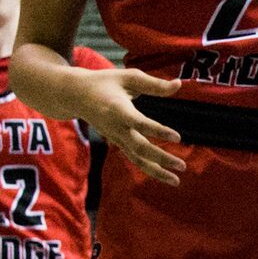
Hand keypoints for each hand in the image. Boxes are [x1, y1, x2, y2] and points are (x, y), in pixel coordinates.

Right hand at [76, 66, 185, 186]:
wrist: (75, 95)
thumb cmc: (105, 82)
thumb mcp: (128, 77)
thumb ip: (154, 84)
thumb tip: (179, 84)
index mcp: (118, 109)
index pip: (140, 123)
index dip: (158, 131)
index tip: (178, 137)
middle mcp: (116, 127)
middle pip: (139, 147)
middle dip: (160, 158)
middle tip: (182, 166)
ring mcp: (115, 137)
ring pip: (136, 158)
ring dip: (156, 171)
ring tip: (176, 181)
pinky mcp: (117, 142)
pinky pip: (133, 158)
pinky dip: (148, 168)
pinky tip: (165, 175)